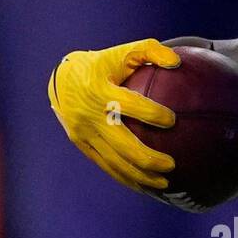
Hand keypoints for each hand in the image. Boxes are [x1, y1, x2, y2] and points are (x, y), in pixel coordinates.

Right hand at [47, 38, 179, 190]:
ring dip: (141, 176)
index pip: (130, 105)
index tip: (173, 120)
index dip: (152, 114)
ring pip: (115, 162)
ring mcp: (84, 134)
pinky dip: (126, 178)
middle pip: (123, 144)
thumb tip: (177, 61)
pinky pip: (106, 166)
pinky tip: (145, 186)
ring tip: (165, 183)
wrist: (60, 80)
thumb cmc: (101, 64)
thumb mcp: (122, 52)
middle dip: (149, 158)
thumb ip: (150, 51)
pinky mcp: (82, 145)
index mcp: (100, 90)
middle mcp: (90, 116)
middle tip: (173, 164)